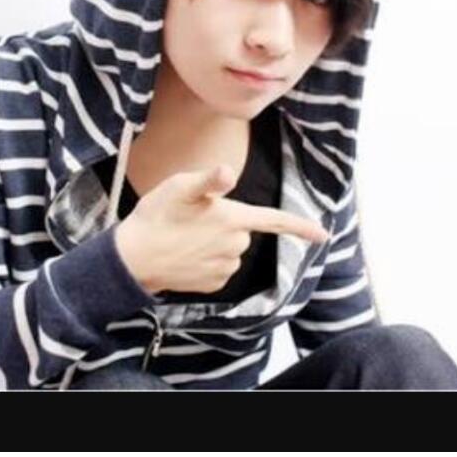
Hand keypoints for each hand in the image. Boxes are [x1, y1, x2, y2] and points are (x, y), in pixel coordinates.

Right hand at [115, 163, 328, 294]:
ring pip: (229, 249)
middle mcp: (234, 246)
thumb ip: (209, 181)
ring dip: (213, 242)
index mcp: (231, 218)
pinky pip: (218, 268)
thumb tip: (228, 171)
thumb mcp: (178, 187)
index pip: (273, 220)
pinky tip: (184, 255)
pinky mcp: (212, 285)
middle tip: (190, 218)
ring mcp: (224, 268)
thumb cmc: (156, 216)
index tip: (323, 234)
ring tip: (183, 236)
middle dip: (224, 223)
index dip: (299, 226)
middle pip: (241, 230)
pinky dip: (206, 261)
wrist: (133, 258)